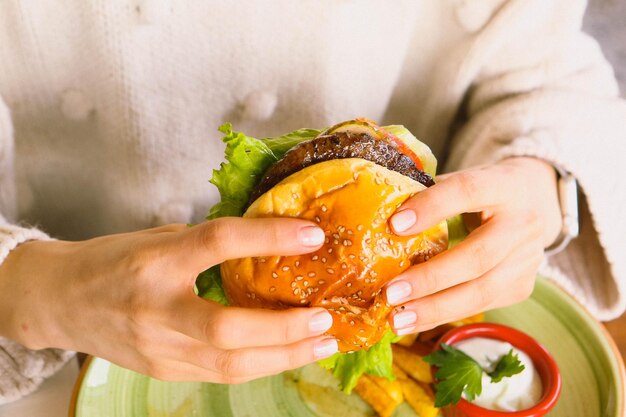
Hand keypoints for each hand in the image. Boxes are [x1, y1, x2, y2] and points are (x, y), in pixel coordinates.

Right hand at [0, 218, 337, 382]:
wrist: (58, 300)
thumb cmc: (112, 260)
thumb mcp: (159, 237)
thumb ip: (207, 244)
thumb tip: (267, 243)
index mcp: (155, 260)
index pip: (218, 243)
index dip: (269, 238)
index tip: (312, 236)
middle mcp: (155, 308)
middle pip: (228, 330)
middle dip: (285, 329)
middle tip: (325, 317)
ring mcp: (158, 348)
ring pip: (230, 366)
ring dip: (285, 357)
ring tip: (323, 344)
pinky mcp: (162, 371)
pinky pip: (220, 375)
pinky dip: (260, 365)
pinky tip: (287, 354)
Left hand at [384, 157, 561, 334]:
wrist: (536, 201)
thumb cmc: (482, 191)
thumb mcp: (462, 180)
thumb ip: (428, 194)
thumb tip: (377, 216)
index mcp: (502, 185)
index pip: (467, 191)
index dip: (432, 207)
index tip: (395, 225)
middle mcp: (522, 223)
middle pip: (478, 256)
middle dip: (431, 278)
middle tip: (391, 293)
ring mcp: (527, 259)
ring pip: (481, 291)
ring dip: (434, 309)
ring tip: (397, 320)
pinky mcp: (522, 286)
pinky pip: (480, 305)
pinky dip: (443, 315)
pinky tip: (415, 321)